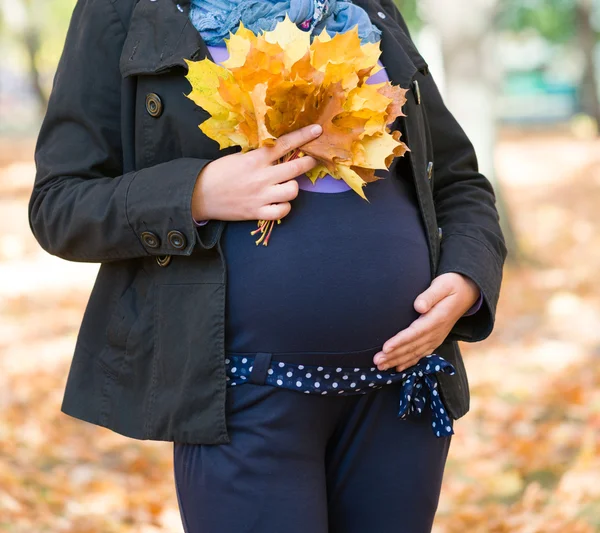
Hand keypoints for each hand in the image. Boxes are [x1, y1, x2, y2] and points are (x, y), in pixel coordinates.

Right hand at [191, 124, 322, 221]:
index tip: (317, 131)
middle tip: (312, 160)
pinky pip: (282, 211)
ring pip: (293, 190)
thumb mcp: (239, 156)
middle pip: (296, 167)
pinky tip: (279, 203)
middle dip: (309, 162)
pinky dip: (284, 207)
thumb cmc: (219, 173)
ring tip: (287, 185)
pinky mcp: (257, 212)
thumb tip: (281, 149)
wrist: (200, 194)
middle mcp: (262, 176)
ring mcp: (261, 196)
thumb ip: (259, 155)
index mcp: (256, 158)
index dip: (303, 136)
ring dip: (293, 187)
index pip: (285, 144)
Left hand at [373, 273, 479, 371]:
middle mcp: (437, 332)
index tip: (385, 347)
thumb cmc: (452, 285)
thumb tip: (419, 306)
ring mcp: (437, 337)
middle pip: (412, 346)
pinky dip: (409, 362)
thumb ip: (430, 295)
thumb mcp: (443, 285)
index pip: (415, 333)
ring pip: (415, 353)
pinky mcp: (436, 339)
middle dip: (394, 355)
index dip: (400, 341)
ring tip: (381, 367)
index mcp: (437, 318)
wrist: (469, 292)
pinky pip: (422, 354)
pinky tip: (398, 368)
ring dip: (397, 361)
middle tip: (376, 361)